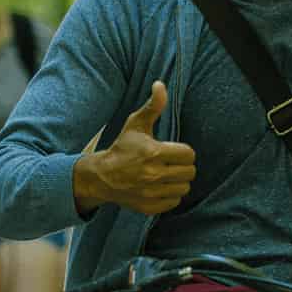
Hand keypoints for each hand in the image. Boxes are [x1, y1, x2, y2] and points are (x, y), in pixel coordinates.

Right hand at [74, 81, 195, 216]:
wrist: (102, 176)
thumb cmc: (122, 147)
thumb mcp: (136, 124)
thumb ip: (153, 105)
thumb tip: (161, 84)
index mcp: (154, 152)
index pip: (189, 154)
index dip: (183, 151)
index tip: (173, 151)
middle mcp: (154, 174)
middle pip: (189, 172)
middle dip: (183, 166)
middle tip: (171, 162)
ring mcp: (152, 193)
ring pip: (184, 188)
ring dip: (178, 181)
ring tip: (167, 174)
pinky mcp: (150, 206)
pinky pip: (175, 202)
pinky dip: (171, 195)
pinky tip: (161, 187)